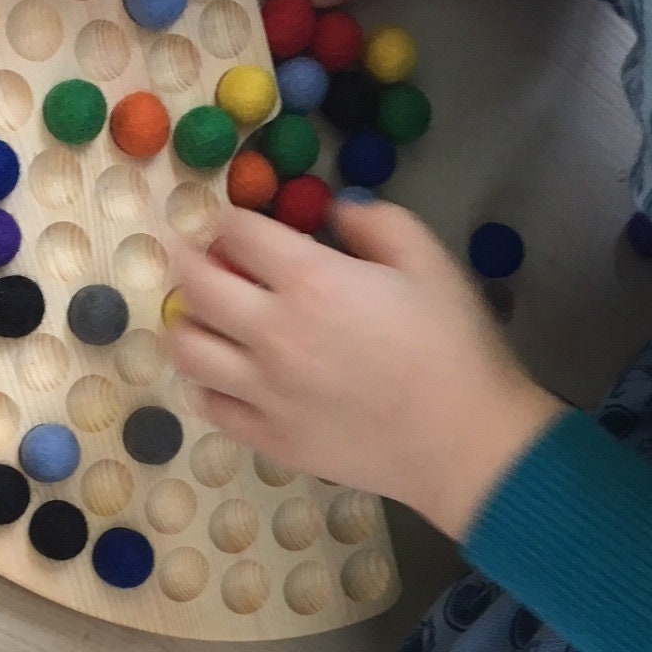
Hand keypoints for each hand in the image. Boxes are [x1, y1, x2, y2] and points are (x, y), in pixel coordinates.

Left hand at [166, 198, 562, 540]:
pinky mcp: (268, 438)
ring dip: (187, 323)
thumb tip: (334, 210)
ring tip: (201, 318)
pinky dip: (206, 383)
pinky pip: (210, 405)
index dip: (231, 221)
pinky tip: (223, 375)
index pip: (238, 234)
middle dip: (189, 261)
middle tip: (196, 258)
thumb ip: (375, 221)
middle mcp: (271, 333)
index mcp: (311, 280)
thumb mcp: (428, 259)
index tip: (235, 226)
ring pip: (188, 349)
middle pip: (196, 286)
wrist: (465, 442)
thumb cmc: (454, 345)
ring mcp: (262, 392)